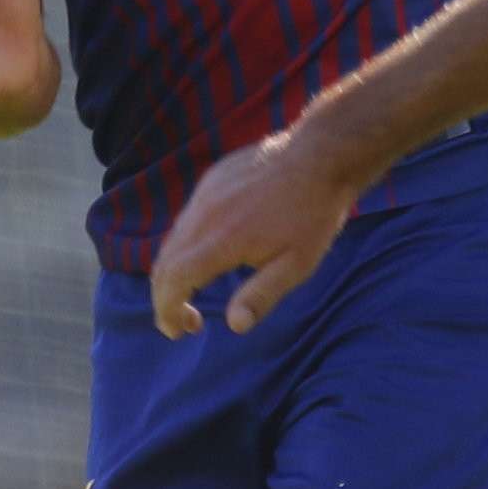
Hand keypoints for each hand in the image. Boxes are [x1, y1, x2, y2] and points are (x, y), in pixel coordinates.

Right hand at [147, 129, 363, 337]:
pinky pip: (187, 217)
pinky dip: (186, 243)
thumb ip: (261, 295)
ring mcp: (205, 194)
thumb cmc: (313, 215)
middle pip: (165, 262)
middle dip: (166, 297)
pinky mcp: (211, 180)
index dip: (167, 310)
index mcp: (223, 240)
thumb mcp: (296, 265)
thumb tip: (235, 326)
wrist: (321, 157)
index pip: (174, 280)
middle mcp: (205, 214)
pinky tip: (209, 253)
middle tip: (186, 322)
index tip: (175, 331)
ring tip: (195, 291)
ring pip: (174, 239)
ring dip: (175, 271)